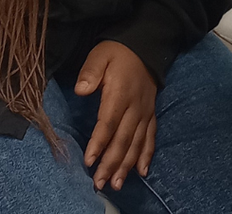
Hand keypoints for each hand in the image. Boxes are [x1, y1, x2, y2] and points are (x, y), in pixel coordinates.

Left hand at [75, 41, 157, 192]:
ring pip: (137, 142)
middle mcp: (135, 106)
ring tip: (116, 184)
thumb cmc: (117, 53)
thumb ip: (90, 71)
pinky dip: (146, 155)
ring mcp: (145, 112)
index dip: (99, 142)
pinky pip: (151, 137)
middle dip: (111, 163)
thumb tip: (80, 90)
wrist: (144, 47)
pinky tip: (141, 172)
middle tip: (99, 182)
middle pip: (123, 138)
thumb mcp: (100, 55)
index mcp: (120, 93)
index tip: (89, 161)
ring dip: (126, 165)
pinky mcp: (151, 114)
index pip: (108, 122)